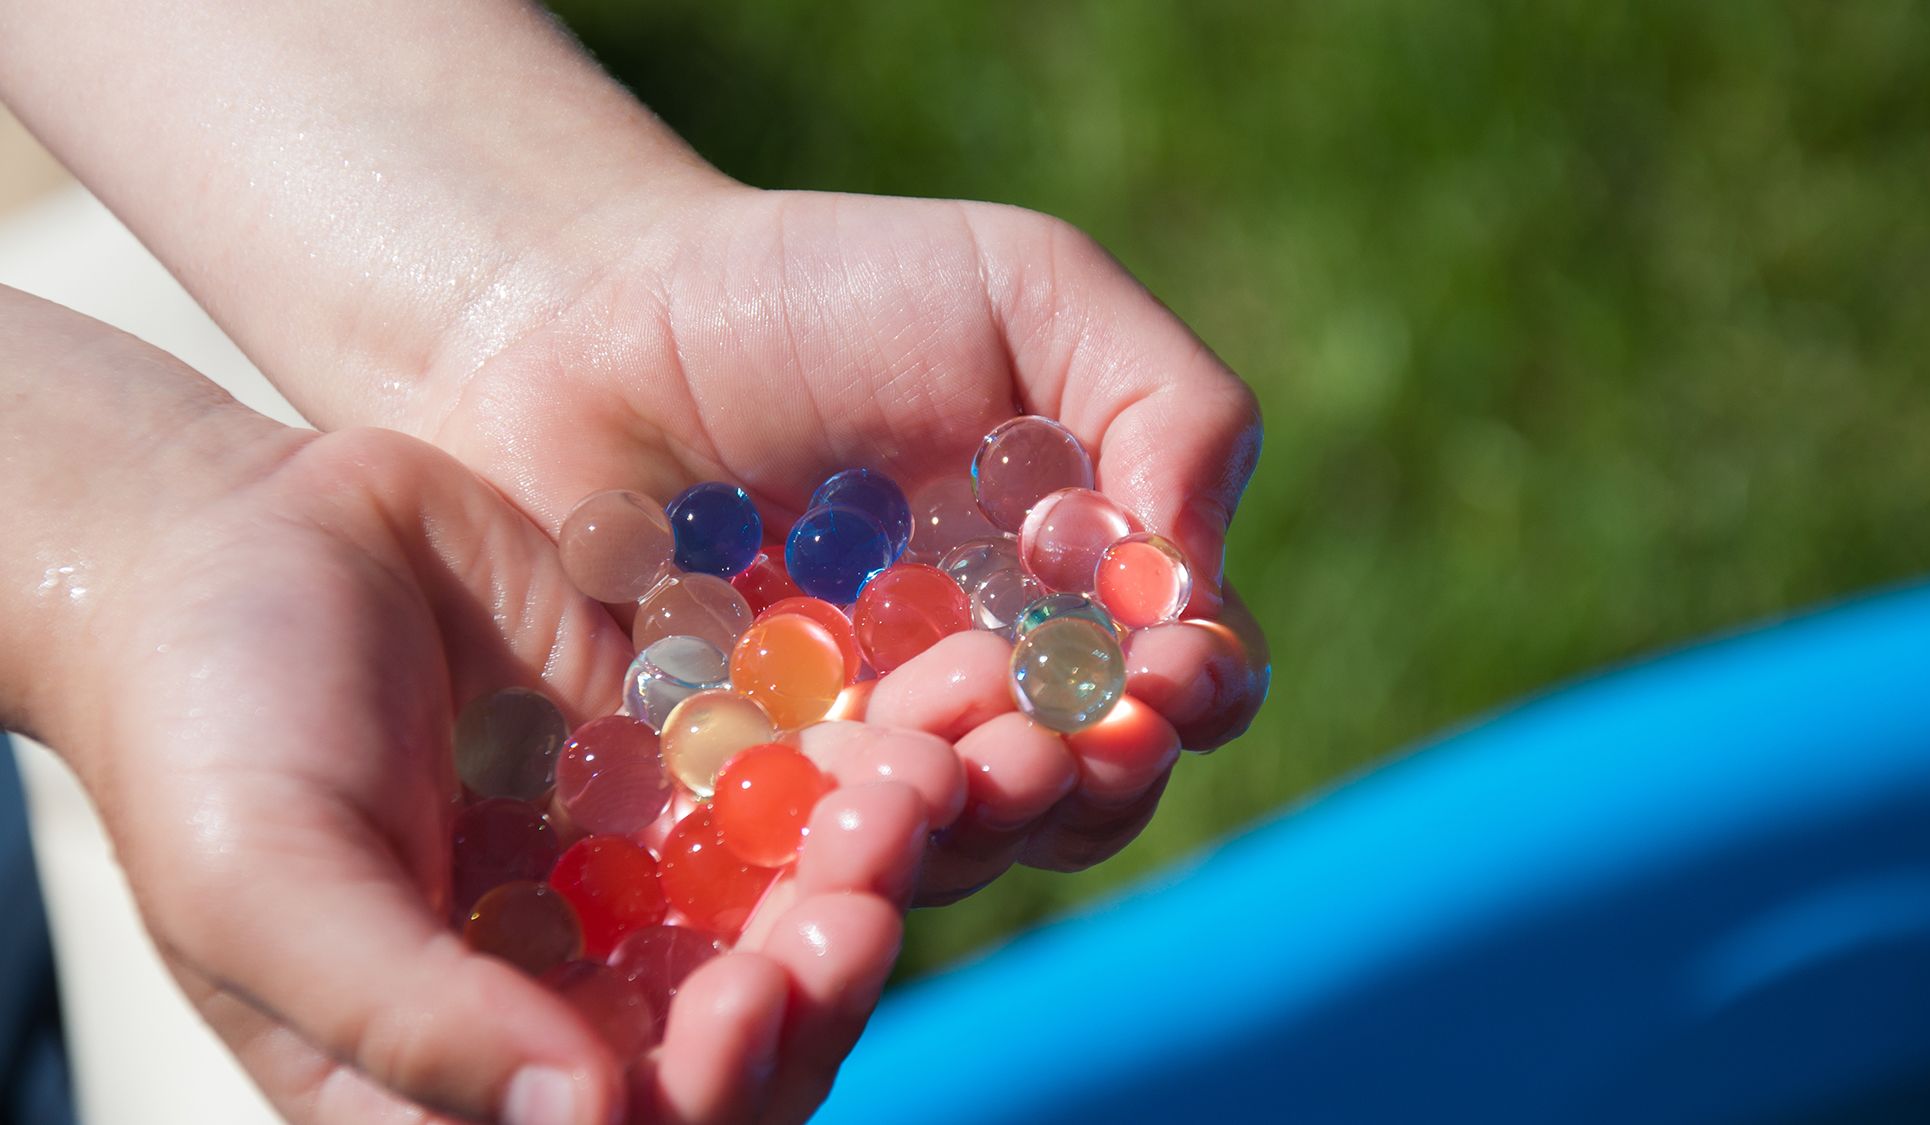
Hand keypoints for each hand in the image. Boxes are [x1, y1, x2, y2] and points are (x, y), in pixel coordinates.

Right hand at [9, 295, 949, 1123]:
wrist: (226, 534)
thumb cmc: (204, 735)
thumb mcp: (272, 889)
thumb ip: (416, 1018)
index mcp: (478, 1068)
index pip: (641, 1122)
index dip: (719, 1081)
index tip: (757, 994)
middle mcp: (589, 984)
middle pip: (752, 1013)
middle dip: (823, 958)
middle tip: (872, 868)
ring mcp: (651, 864)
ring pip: (798, 888)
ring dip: (873, 848)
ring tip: (928, 770)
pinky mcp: (691, 749)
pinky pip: (800, 759)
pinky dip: (870, 737)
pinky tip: (935, 692)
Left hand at [412, 186, 1270, 901]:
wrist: (578, 326)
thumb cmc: (812, 293)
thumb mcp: (1022, 289)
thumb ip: (1164, 401)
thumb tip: (1198, 581)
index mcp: (1070, 590)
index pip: (1179, 681)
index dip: (1190, 691)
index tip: (1165, 673)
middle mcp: (984, 694)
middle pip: (1085, 792)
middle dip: (1087, 778)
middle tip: (1046, 741)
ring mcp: (862, 761)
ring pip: (959, 846)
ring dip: (970, 819)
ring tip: (932, 758)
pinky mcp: (743, 807)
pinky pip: (804, 866)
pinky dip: (831, 845)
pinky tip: (819, 790)